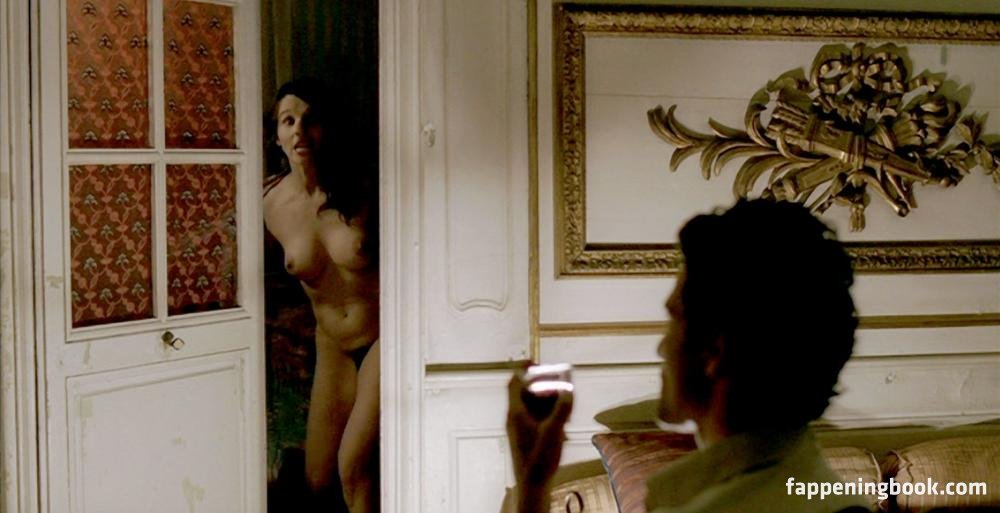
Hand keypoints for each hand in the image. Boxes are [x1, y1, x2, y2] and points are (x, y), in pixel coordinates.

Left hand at [506, 367, 572, 512]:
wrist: (532, 484)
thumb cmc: (539, 459)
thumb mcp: (554, 432)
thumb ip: (562, 409)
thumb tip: (569, 390)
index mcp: (516, 412)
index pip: (514, 383)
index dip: (524, 369)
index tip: (535, 360)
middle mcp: (515, 417)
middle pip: (526, 391)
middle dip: (543, 385)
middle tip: (560, 382)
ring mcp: (520, 426)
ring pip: (532, 404)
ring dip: (548, 400)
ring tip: (565, 403)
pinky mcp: (526, 435)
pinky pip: (536, 416)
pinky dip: (548, 413)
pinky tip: (563, 420)